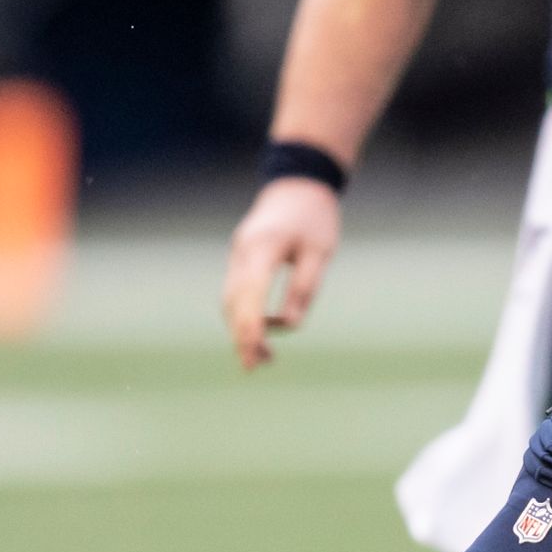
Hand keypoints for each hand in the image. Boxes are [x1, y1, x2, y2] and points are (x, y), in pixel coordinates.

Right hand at [223, 178, 341, 368]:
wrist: (297, 184)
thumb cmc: (315, 217)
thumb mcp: (321, 251)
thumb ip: (305, 287)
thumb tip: (290, 325)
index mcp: (262, 248)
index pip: (250, 297)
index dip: (250, 329)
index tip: (254, 356)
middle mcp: (242, 253)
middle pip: (233, 303)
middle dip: (241, 337)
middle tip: (255, 367)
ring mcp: (237, 254)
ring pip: (230, 300)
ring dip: (241, 329)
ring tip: (262, 357)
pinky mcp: (240, 258)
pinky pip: (236, 292)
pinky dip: (243, 314)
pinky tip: (261, 331)